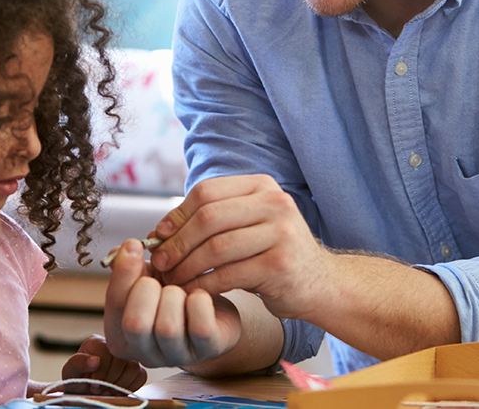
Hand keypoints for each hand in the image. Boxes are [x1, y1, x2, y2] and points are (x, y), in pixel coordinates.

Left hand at [59, 335, 147, 394]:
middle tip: (99, 389)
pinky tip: (117, 390)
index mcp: (96, 343)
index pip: (106, 350)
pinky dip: (130, 386)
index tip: (94, 383)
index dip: (102, 369)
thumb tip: (95, 361)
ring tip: (107, 390)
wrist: (84, 393)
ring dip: (119, 384)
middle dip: (109, 380)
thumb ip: (78, 363)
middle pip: (121, 360)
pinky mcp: (136, 370)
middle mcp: (114, 347)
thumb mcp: (70, 372)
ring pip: (133, 368)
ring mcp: (127, 358)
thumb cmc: (76, 381)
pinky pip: (141, 376)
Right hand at [103, 238, 242, 367]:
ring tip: (182, 288)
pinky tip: (200, 295)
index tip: (134, 245)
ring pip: (167, 328)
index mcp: (122, 335)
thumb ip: (130, 266)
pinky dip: (200, 302)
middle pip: (135, 324)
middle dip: (148, 290)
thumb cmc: (173, 295)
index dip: (123, 272)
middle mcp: (145, 353)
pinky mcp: (207, 350)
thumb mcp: (147, 277)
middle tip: (161, 276)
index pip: (113, 304)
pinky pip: (201, 328)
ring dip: (175, 296)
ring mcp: (176, 356)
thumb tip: (123, 250)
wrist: (212, 310)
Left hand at [150, 174, 331, 319]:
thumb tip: (159, 231)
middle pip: (209, 218)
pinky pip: (228, 274)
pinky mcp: (280, 265)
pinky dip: (203, 284)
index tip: (159, 236)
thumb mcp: (249, 224)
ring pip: (216, 247)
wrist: (320, 283)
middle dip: (177, 242)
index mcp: (262, 185)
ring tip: (172, 280)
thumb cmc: (272, 254)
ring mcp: (281, 233)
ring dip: (186, 266)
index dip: (177, 214)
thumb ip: (213, 220)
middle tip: (159, 263)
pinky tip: (193, 292)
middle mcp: (275, 203)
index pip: (206, 192)